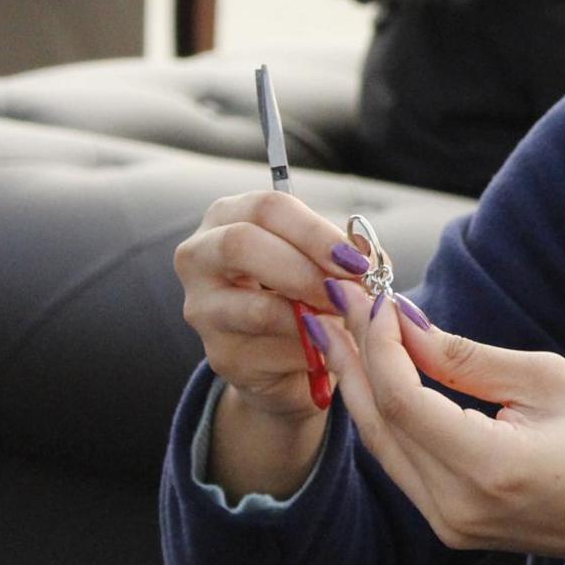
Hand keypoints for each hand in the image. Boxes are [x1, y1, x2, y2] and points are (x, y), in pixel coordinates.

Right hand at [174, 190, 367, 420]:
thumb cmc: (307, 291)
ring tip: (346, 319)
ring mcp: (202, 308)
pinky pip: (271, 350)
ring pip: (258, 309)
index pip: (268, 208)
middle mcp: (200, 256)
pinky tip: (329, 346)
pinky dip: (309, 349)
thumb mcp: (326, 261)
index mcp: (229, 217)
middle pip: (242, 244)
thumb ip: (346, 253)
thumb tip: (364, 255)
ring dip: (313, 316)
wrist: (289, 356)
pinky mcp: (221, 354)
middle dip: (307, 270)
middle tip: (351, 291)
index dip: (315, 232)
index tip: (355, 260)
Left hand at [311, 287, 564, 564]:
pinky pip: (399, 463)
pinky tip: (373, 377)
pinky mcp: (448, 526)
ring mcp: (449, 524)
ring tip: (343, 330)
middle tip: (341, 302)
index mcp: (491, 468)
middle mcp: (457, 506)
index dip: (381, 343)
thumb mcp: (551, 381)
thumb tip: (407, 324)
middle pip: (379, 422)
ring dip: (360, 384)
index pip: (404, 398)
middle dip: (357, 356)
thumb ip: (469, 357)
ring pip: (380, 444)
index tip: (378, 297)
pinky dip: (383, 415)